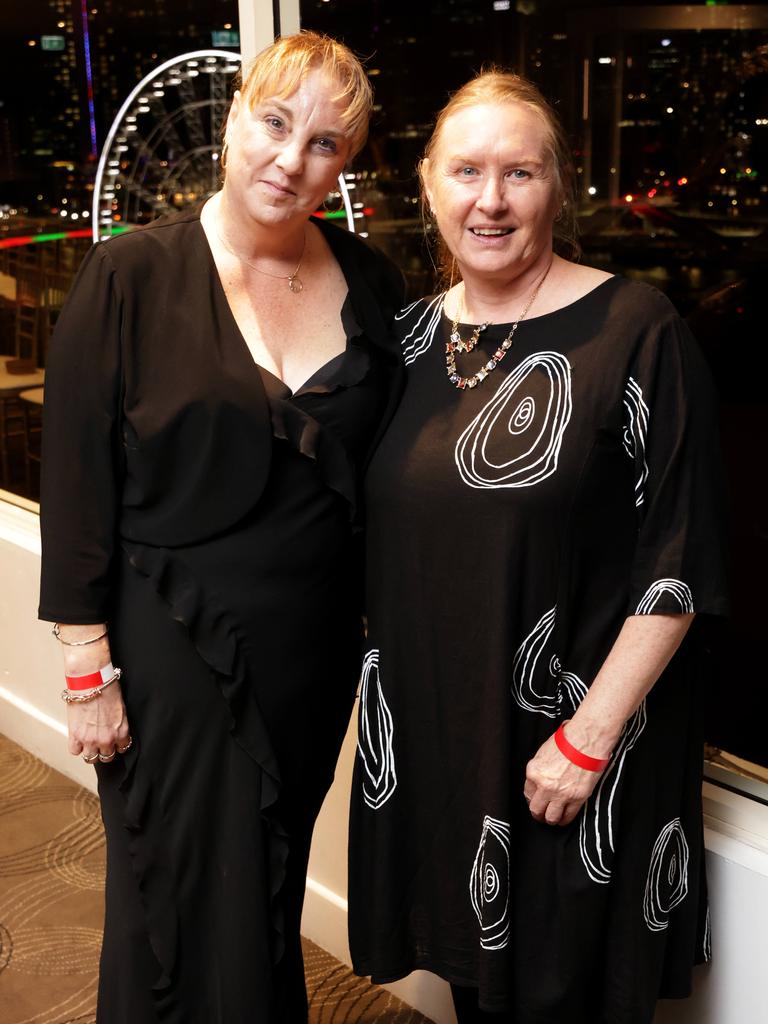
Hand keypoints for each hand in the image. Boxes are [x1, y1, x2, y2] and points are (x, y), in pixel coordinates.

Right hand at [56, 623, 130, 763]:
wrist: (91, 680)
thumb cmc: (107, 687)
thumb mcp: (121, 707)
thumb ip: (119, 722)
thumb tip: (114, 727)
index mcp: (121, 731)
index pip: (122, 748)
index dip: (117, 745)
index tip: (114, 742)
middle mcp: (107, 739)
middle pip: (106, 756)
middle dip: (104, 750)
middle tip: (100, 742)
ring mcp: (90, 739)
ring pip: (91, 758)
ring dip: (90, 751)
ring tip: (89, 743)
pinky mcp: (75, 736)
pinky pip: (74, 751)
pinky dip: (76, 747)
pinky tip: (78, 739)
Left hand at [523, 733, 603, 826]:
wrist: (586, 740)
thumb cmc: (567, 741)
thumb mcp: (543, 753)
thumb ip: (540, 770)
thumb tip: (540, 779)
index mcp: (534, 772)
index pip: (527, 793)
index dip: (532, 798)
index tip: (535, 800)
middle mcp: (545, 785)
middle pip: (536, 809)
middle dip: (538, 813)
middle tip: (541, 814)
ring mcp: (561, 793)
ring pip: (551, 817)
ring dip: (551, 819)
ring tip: (552, 818)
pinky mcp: (577, 798)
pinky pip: (568, 816)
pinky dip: (565, 819)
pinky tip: (564, 818)